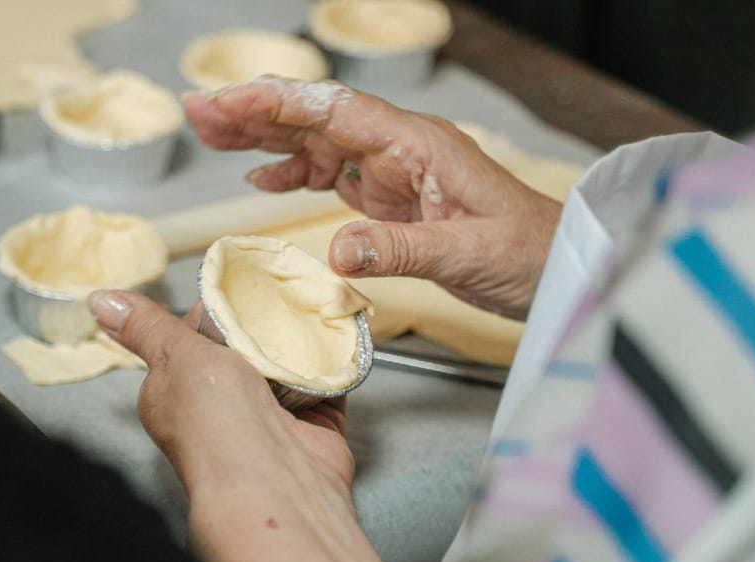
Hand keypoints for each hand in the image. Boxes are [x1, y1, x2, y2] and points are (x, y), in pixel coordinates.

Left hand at [88, 289, 431, 561]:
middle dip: (260, 321)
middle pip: (243, 348)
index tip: (236, 283)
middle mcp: (219, 409)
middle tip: (278, 289)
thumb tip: (100, 301)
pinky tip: (334, 334)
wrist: (275, 483)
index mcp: (174, 394)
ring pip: (285, 364)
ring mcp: (268, 420)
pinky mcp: (311, 426)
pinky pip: (324, 383)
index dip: (213, 308)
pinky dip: (331, 363)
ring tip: (308, 303)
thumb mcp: (174, 357)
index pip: (191, 337)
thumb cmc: (215, 423)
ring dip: (297, 341)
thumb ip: (147, 326)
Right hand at [184, 77, 561, 318]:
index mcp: (417, 144)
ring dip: (263, 138)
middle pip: (314, 116)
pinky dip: (295, 173)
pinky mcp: (393, 196)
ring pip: (317, 141)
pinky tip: (264, 180)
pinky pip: (333, 174)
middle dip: (253, 111)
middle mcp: (400, 147)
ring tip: (212, 137)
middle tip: (197, 111)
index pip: (334, 110)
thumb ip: (401, 250)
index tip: (226, 102)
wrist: (557, 267)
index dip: (275, 103)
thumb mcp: (467, 254)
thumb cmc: (527, 251)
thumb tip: (335, 251)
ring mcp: (395, 169)